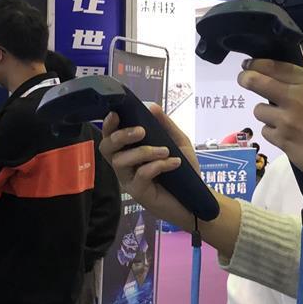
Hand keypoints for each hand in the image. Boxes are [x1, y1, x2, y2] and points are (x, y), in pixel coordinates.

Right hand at [99, 105, 202, 226]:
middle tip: (142, 131)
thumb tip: (151, 106)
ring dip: (144, 151)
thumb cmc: (184, 170)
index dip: (108, 125)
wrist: (196, 198)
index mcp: (129, 150)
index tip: (117, 114)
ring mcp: (129, 180)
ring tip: (166, 151)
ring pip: (121, 161)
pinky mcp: (138, 193)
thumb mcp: (178, 142)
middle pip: (106, 148)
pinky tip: (174, 163)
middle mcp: (124, 165)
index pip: (110, 136)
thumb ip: (165, 125)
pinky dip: (157, 165)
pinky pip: (140, 175)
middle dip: (121, 135)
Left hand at [238, 60, 302, 189]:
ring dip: (267, 115)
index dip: (257, 64)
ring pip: (259, 110)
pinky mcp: (282, 139)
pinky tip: (288, 138)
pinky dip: (273, 133)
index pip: (276, 66)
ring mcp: (287, 118)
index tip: (249, 65)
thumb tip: (284, 81)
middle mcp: (297, 97)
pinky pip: (266, 131)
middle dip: (246, 79)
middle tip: (244, 79)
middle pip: (257, 81)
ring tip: (282, 122)